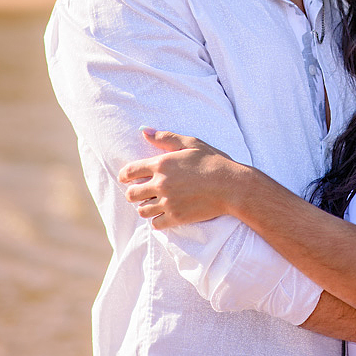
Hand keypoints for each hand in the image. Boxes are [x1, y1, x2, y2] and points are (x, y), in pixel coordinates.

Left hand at [118, 130, 237, 227]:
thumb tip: (144, 131)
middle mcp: (161, 184)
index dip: (124, 175)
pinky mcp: (176, 218)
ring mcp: (168, 202)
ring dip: (144, 207)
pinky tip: (163, 214)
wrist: (231, 186)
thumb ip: (166, 138)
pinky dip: (157, 220)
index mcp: (162, 164)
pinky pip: (155, 224)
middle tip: (139, 193)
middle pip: (131, 194)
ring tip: (152, 203)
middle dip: (133, 193)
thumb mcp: (191, 143)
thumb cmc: (212, 161)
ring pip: (142, 211)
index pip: (130, 172)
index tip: (125, 178)